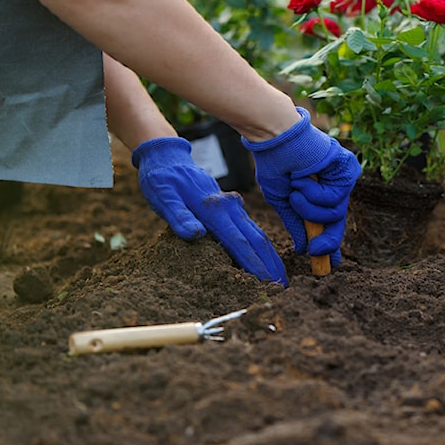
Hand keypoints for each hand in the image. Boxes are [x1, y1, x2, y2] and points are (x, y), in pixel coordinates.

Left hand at [132, 137, 286, 285]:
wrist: (168, 156)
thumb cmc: (161, 179)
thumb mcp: (163, 197)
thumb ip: (179, 216)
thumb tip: (196, 234)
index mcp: (214, 209)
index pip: (239, 243)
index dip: (255, 265)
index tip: (267, 283)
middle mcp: (229, 207)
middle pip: (257, 240)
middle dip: (271, 265)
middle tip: (283, 288)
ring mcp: (233, 206)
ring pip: (257, 234)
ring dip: (270, 257)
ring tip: (280, 278)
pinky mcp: (231, 207)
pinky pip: (251, 229)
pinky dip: (262, 246)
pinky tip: (266, 258)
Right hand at [242, 107, 360, 264]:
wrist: (275, 138)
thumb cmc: (275, 163)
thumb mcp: (281, 201)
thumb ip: (295, 223)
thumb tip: (304, 249)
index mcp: (319, 192)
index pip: (329, 221)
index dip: (330, 242)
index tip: (331, 263)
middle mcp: (333, 185)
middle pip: (337, 222)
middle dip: (328, 240)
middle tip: (316, 251)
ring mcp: (341, 177)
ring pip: (334, 213)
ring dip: (310, 208)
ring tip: (296, 190)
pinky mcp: (347, 168)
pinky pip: (335, 197)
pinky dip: (315, 194)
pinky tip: (304, 179)